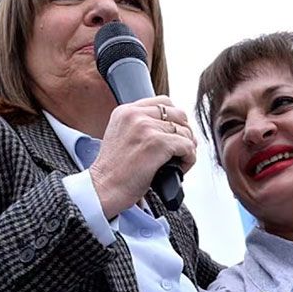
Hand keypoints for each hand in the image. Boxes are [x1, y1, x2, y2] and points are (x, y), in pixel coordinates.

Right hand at [89, 96, 197, 217]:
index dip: (175, 119)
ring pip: (186, 132)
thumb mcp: (122, 137)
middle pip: (179, 115)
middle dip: (185, 133)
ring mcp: (146, 127)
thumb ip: (142, 127)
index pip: (163, 102)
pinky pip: (188, 146)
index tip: (174, 135)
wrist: (103, 189)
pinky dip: (189, 159)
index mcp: (126, 111)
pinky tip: (179, 168)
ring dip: (187, 149)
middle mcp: (135, 115)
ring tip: (178, 163)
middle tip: (181, 150)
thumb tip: (172, 128)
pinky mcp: (157, 143)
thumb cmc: (114, 172)